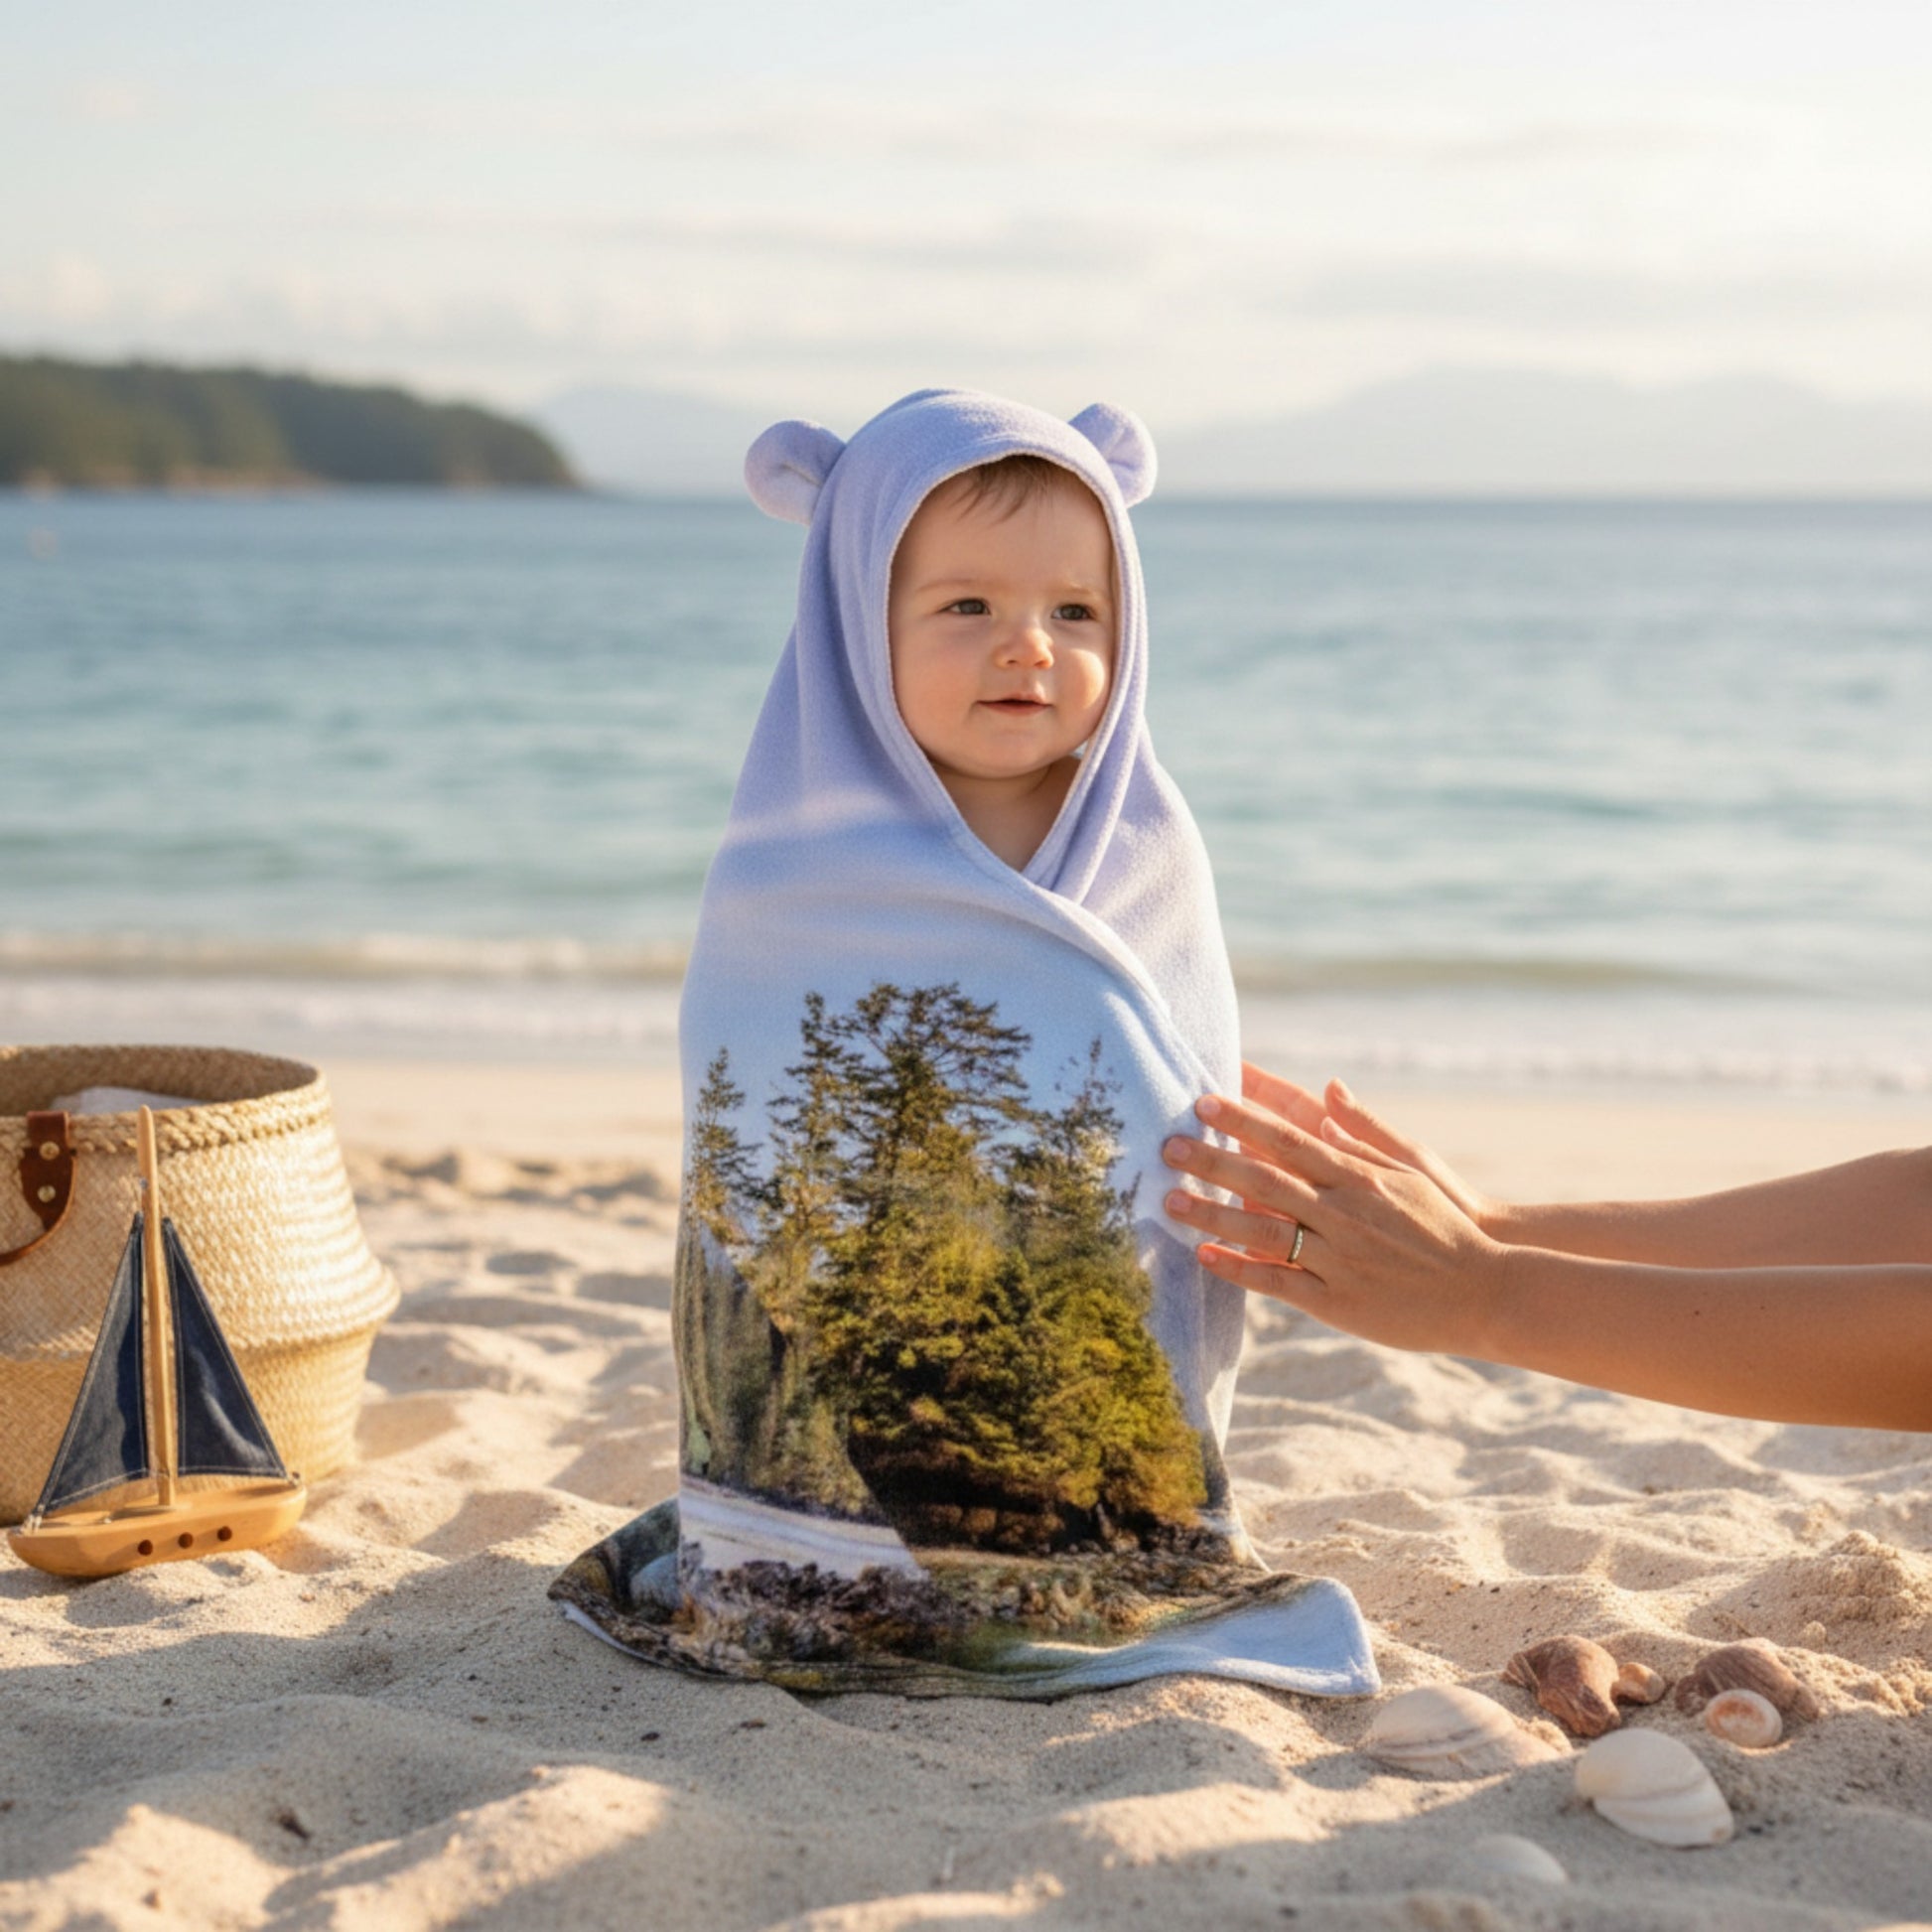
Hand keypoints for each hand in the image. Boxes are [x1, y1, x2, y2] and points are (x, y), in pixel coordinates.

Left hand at [1162, 1088, 1509, 1358]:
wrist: (1486, 1289)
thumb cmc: (1447, 1223)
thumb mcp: (1412, 1169)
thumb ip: (1364, 1133)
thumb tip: (1330, 1092)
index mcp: (1358, 1177)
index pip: (1288, 1140)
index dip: (1242, 1120)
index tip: (1202, 1103)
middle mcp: (1344, 1212)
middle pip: (1265, 1180)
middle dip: (1212, 1161)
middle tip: (1166, 1146)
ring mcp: (1339, 1256)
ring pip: (1264, 1230)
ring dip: (1213, 1214)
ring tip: (1169, 1200)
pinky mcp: (1337, 1299)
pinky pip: (1278, 1282)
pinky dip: (1240, 1268)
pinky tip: (1205, 1255)